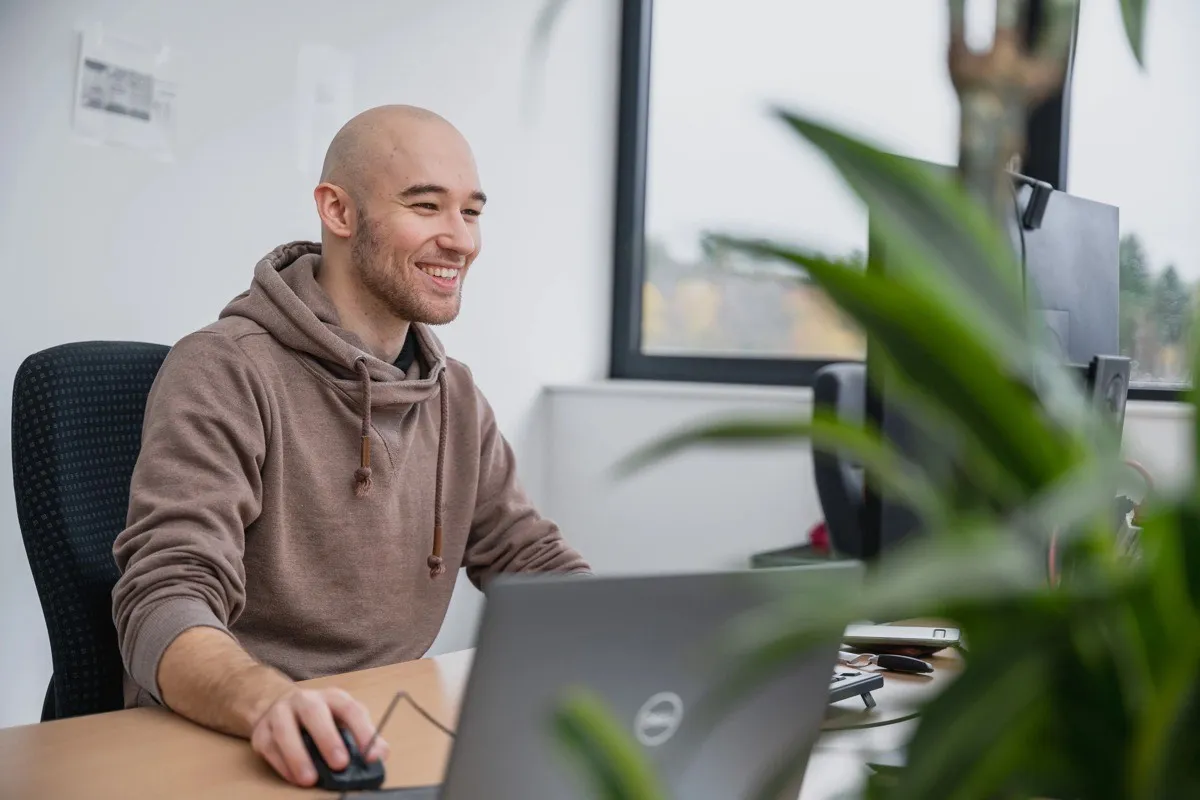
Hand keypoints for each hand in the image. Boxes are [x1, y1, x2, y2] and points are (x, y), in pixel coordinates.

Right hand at [250, 687, 389, 786]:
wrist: (277, 705)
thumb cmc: (320, 718)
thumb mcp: (343, 720)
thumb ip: (362, 736)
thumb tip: (381, 754)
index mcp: (332, 697)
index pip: (350, 709)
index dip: (364, 732)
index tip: (373, 756)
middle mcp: (304, 700)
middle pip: (314, 713)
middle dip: (328, 739)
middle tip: (340, 764)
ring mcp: (279, 714)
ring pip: (285, 731)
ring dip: (299, 756)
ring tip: (311, 779)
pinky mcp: (261, 732)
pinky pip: (270, 748)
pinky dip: (283, 766)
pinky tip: (294, 778)